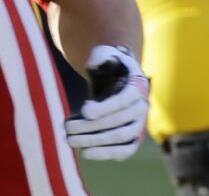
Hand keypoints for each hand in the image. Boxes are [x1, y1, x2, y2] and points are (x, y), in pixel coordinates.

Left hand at [65, 45, 149, 160]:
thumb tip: (96, 65)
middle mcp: (141, 107)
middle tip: (67, 129)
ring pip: (121, 137)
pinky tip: (87, 153)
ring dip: (96, 142)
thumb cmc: (109, 63)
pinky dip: (107, 153)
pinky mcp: (135, 137)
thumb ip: (101, 59)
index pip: (122, 101)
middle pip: (118, 122)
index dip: (104, 107)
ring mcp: (140, 124)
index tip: (84, 111)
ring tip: (71, 141)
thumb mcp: (105, 55)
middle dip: (91, 127)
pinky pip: (125, 149)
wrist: (121, 75)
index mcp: (136, 87)